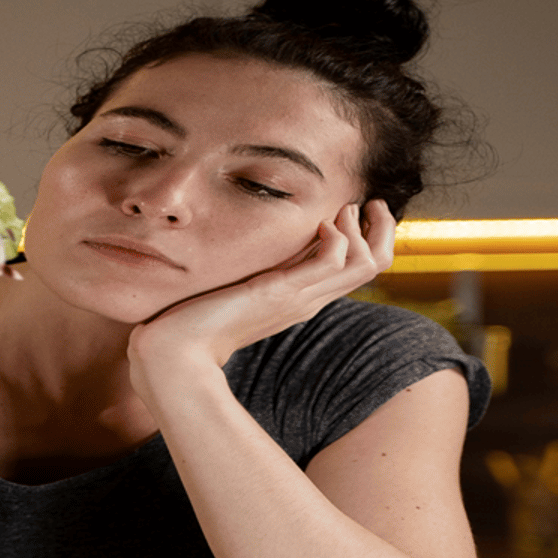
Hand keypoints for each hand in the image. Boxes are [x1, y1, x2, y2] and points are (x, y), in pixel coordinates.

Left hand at [128, 200, 395, 372]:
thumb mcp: (235, 292)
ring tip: (344, 209)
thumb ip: (250, 276)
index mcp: (301, 300)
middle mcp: (308, 300)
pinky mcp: (281, 291)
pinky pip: (331, 261)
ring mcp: (299, 298)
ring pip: (364, 264)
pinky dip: (336, 237)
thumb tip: (251, 256)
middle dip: (381, 229)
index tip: (357, 211)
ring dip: (362, 228)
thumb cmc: (195, 325)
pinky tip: (321, 224)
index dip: (370, 238)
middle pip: (374, 266)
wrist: (176, 354)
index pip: (357, 270)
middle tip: (373, 203)